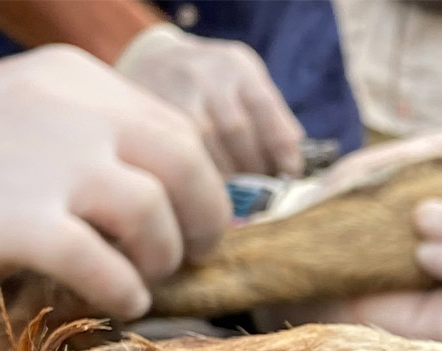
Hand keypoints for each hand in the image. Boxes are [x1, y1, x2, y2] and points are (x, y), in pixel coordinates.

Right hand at [0, 45, 229, 319]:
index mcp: (83, 83)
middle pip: (185, 166)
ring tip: (145, 278)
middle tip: (194, 254)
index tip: (198, 218)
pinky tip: (122, 302)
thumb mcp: (35, 109)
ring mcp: (51, 166)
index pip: (179, 131)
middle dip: (205, 219)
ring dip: (162, 257)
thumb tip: (169, 194)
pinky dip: (124, 291)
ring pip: (152, 214)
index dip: (204, 183)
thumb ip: (99, 135)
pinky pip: (102, 266)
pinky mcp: (21, 222)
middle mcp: (77, 115)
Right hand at [116, 23, 303, 176]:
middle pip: (235, 130)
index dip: (281, 147)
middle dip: (253, 168)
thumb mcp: (246, 86)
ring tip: (235, 198)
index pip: (265, 107)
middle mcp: (204, 75)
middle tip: (261, 192)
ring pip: (205, 147)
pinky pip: (178, 156)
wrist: (151, 62)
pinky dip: (198, 180)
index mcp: (237, 67)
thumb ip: (272, 119)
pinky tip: (206, 192)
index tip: (289, 173)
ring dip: (225, 180)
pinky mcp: (148, 116)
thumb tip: (293, 167)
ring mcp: (173, 94)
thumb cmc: (213, 88)